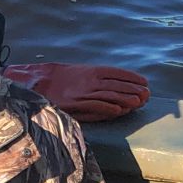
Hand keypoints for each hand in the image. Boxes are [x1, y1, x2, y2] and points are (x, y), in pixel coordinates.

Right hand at [3, 63, 149, 122]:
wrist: (35, 82)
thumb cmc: (58, 80)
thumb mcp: (78, 75)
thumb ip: (93, 79)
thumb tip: (111, 87)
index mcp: (90, 71)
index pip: (115, 72)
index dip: (131, 77)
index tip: (144, 82)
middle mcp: (88, 80)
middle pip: (115, 84)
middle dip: (132, 89)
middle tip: (148, 95)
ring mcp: (81, 92)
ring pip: (107, 95)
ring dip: (124, 99)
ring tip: (139, 102)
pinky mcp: (74, 103)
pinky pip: (93, 106)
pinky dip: (106, 108)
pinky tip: (119, 111)